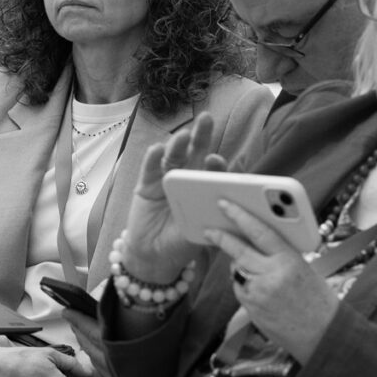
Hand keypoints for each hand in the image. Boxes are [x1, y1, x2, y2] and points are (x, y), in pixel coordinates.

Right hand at [119, 112, 225, 283]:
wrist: (153, 257)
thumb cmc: (182, 244)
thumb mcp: (202, 232)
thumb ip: (213, 218)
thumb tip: (230, 205)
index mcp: (203, 190)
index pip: (213, 171)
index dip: (216, 165)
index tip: (217, 161)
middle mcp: (186, 179)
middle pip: (195, 153)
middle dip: (201, 137)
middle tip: (207, 120)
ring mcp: (165, 180)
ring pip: (173, 157)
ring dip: (177, 145)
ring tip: (183, 136)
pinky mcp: (146, 185)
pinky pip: (150, 169)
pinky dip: (152, 158)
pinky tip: (157, 149)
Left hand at [200, 199, 339, 360]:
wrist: (324, 335)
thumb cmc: (318, 300)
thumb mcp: (304, 268)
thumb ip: (281, 254)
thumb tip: (256, 238)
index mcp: (289, 260)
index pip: (260, 232)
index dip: (240, 215)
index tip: (225, 203)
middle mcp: (272, 275)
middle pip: (238, 250)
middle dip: (222, 237)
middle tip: (209, 229)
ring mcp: (259, 293)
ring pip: (236, 269)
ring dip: (238, 263)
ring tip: (251, 265)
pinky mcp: (251, 308)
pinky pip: (239, 287)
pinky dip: (243, 282)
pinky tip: (256, 287)